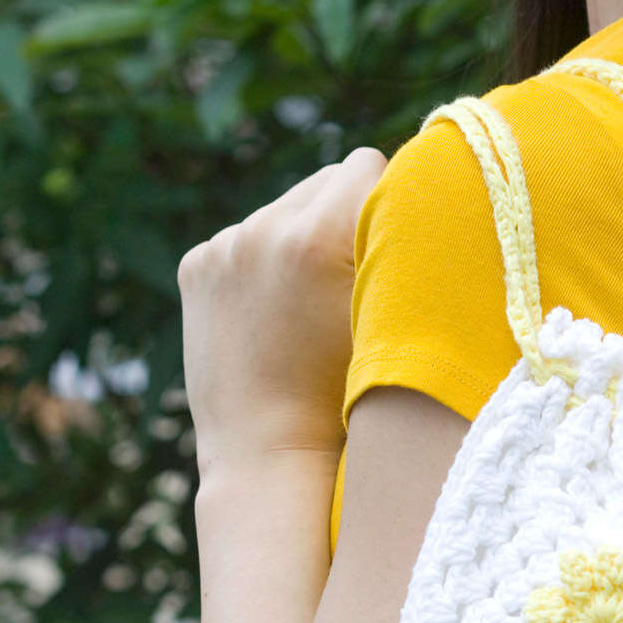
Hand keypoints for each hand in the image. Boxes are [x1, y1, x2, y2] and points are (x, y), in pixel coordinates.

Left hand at [178, 146, 387, 475]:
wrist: (271, 456)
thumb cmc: (352, 399)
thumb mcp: (393, 319)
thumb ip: (403, 251)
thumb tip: (425, 188)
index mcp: (312, 238)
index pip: (368, 166)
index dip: (391, 204)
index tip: (396, 247)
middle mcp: (261, 230)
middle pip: (328, 178)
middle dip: (347, 215)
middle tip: (355, 278)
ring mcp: (223, 246)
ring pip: (288, 206)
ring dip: (306, 236)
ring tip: (313, 302)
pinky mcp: (198, 263)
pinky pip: (248, 234)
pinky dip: (266, 259)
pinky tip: (275, 311)